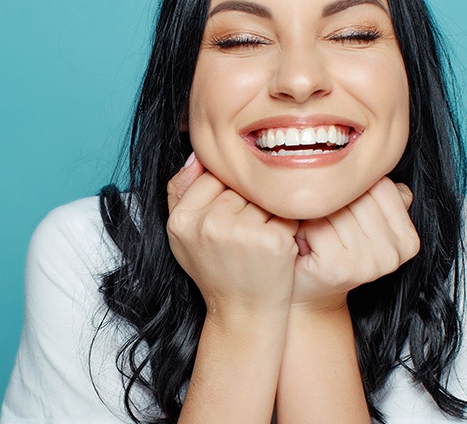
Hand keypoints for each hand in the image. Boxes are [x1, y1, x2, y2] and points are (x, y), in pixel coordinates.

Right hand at [166, 153, 298, 323]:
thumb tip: (197, 153)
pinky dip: (286, 225)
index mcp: (182, 220)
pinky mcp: (273, 241)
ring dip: (267, 212)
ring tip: (257, 240)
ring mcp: (242, 233)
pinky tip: (275, 246)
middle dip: (247, 203)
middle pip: (240, 185)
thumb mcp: (183, 234)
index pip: (212, 175)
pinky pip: (285, 211)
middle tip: (243, 235)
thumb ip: (180, 191)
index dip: (226, 195)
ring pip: (263, 196)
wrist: (242, 314)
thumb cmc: (215, 270)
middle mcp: (209, 224)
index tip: (229, 218)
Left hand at [292, 177, 419, 309]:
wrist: (308, 293)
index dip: (351, 191)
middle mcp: (395, 253)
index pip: (380, 185)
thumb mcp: (362, 221)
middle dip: (332, 202)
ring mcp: (370, 263)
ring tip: (313, 232)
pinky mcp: (341, 267)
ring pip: (335, 209)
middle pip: (356, 196)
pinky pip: (316, 225)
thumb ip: (378, 195)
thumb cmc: (330, 250)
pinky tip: (304, 242)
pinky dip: (302, 229)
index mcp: (408, 239)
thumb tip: (384, 162)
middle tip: (322, 223)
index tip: (342, 211)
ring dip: (314, 215)